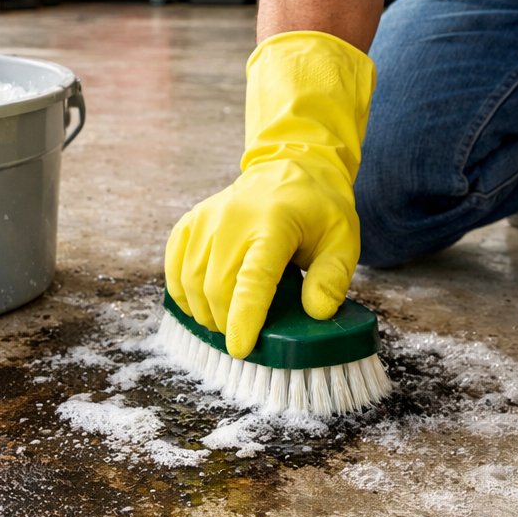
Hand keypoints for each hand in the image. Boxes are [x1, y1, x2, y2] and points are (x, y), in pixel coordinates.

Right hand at [165, 32, 375, 358]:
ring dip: (206, 313)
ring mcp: (207, 219)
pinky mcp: (190, 222)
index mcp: (274, 224)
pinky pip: (174, 267)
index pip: (253, 278)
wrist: (290, 167)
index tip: (240, 349)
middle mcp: (233, 219)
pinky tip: (201, 305)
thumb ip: (332, 277)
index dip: (244, 317)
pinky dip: (183, 294)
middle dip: (227, 323)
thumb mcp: (343, 240)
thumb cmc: (318, 210)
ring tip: (226, 323)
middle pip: (216, 287)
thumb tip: (317, 312)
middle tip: (245, 338)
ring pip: (191, 282)